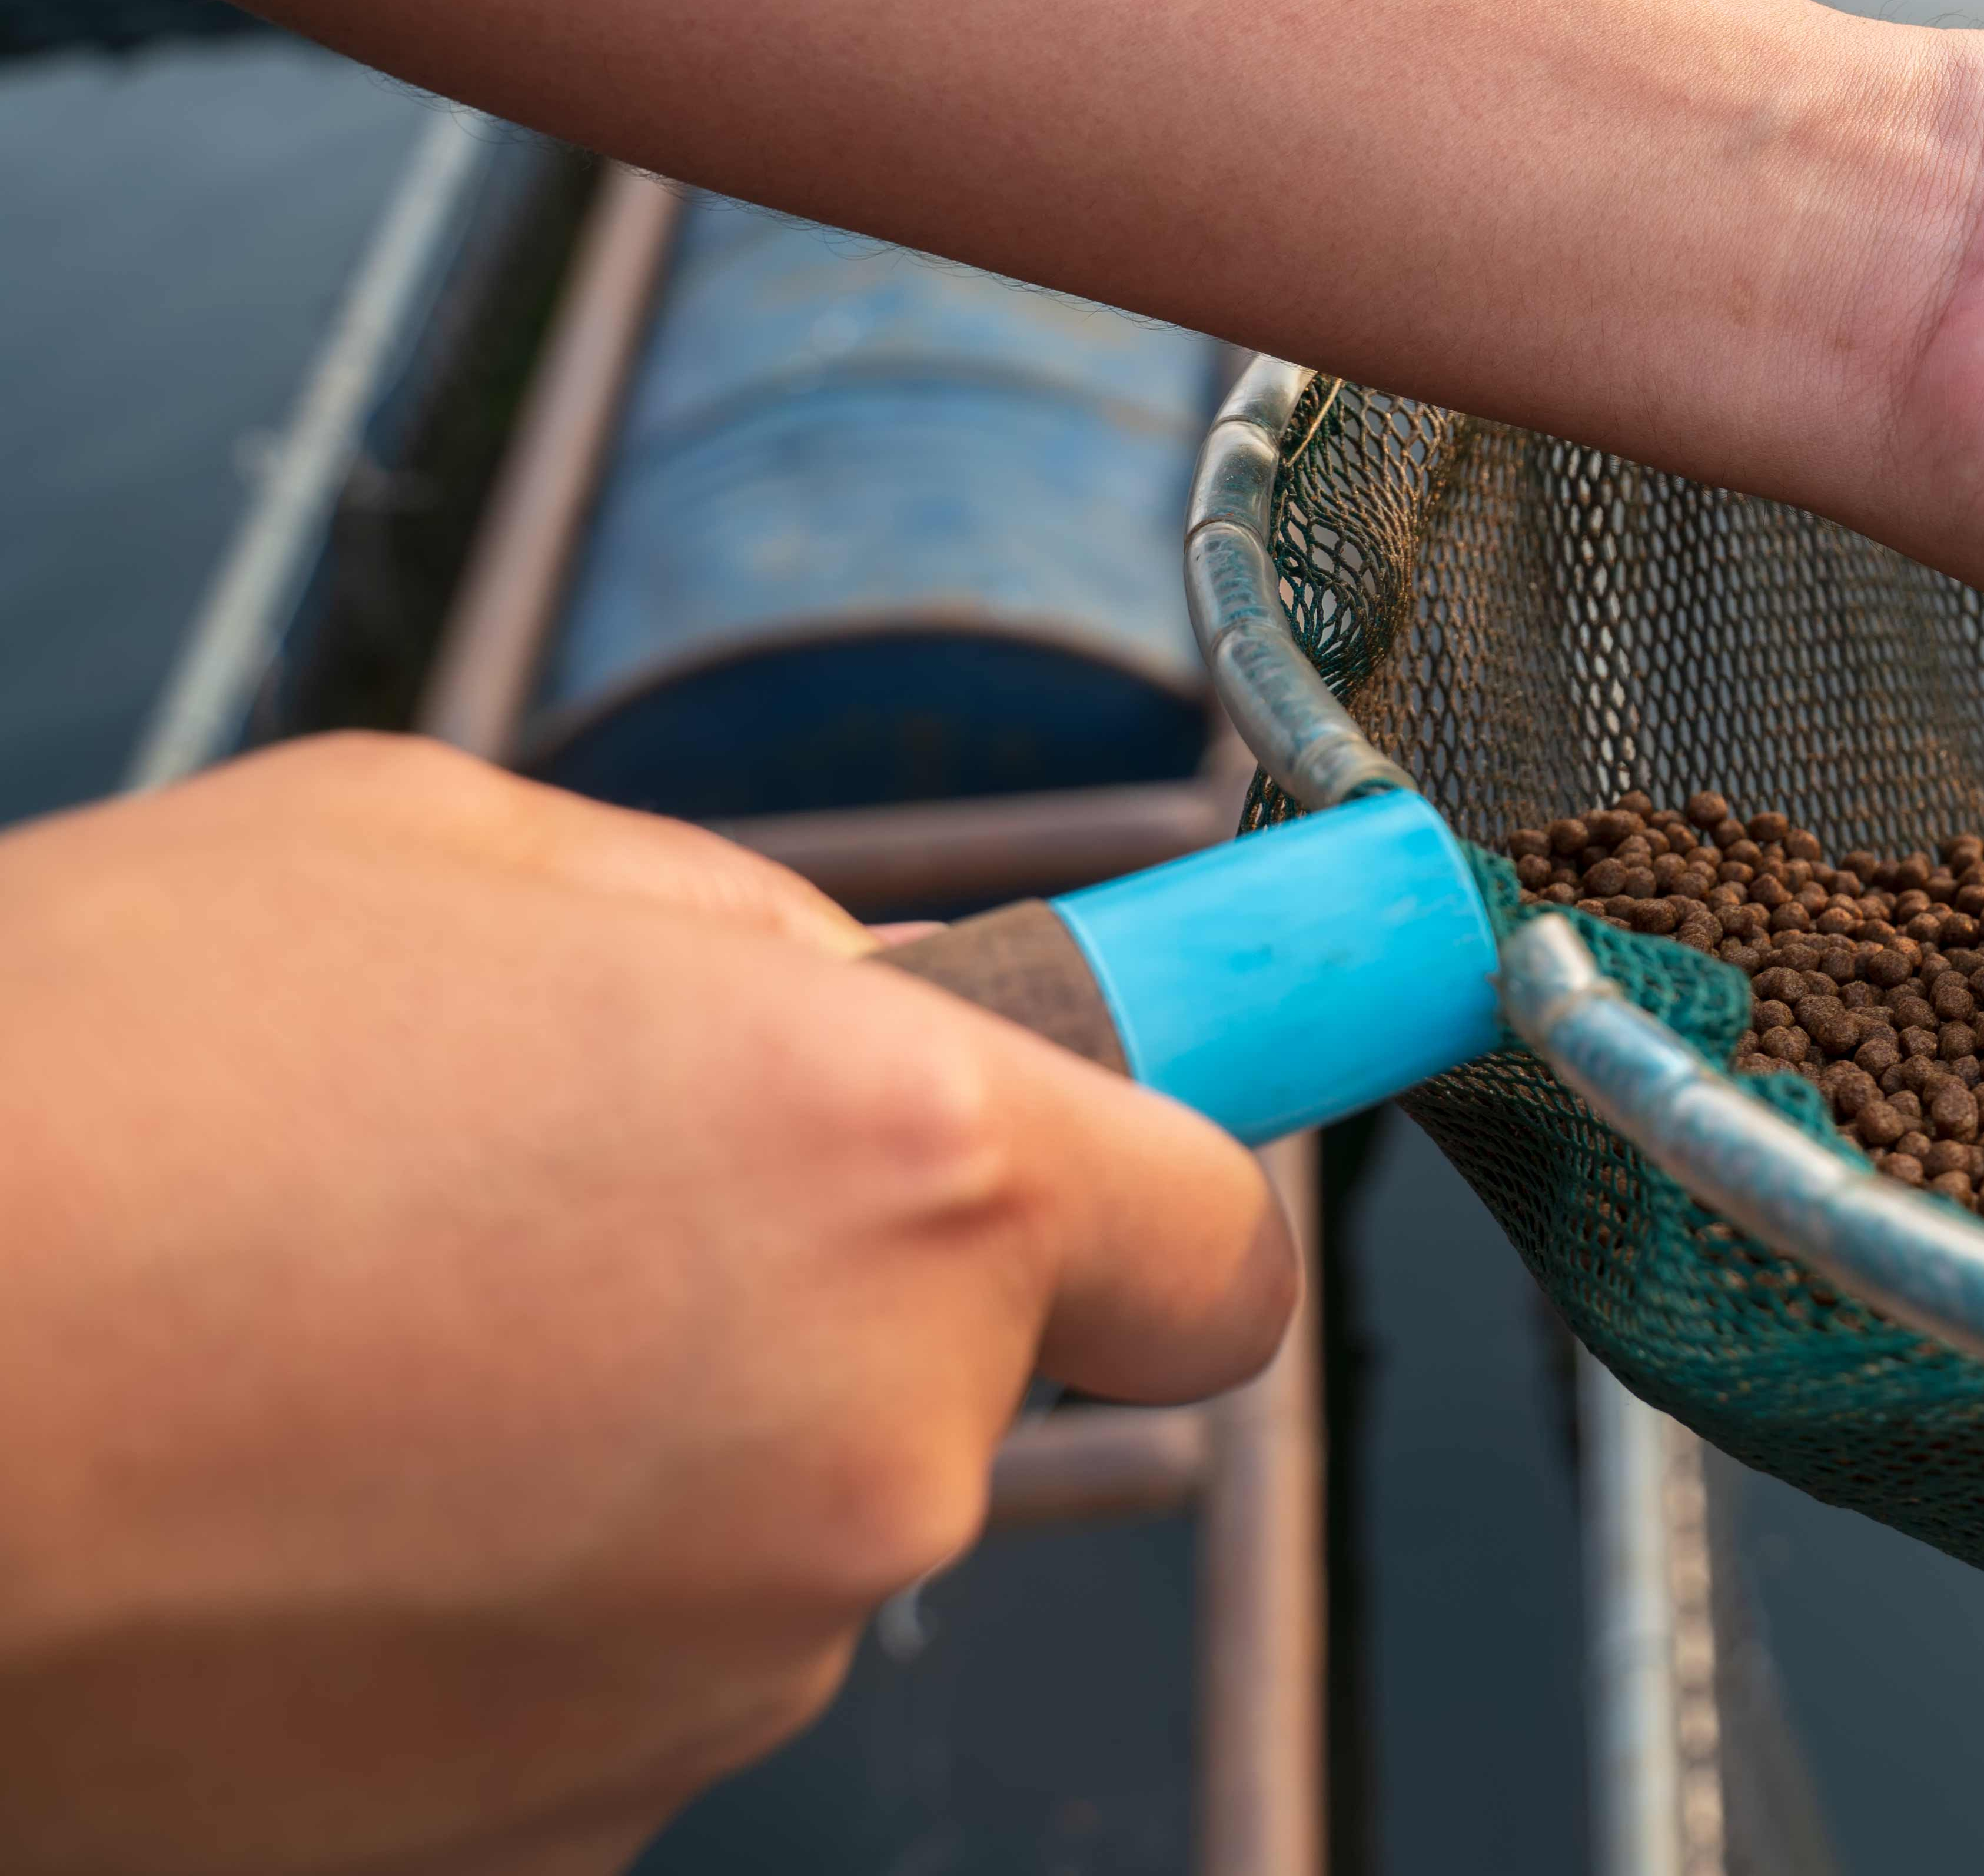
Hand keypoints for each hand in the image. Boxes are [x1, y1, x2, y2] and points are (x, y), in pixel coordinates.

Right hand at [0, 736, 1292, 1875]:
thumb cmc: (96, 1085)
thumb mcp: (456, 866)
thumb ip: (735, 951)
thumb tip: (872, 1009)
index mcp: (913, 1174)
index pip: (1211, 1249)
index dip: (1155, 1202)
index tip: (1095, 1181)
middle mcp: (869, 1452)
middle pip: (957, 1391)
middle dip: (811, 1307)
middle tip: (533, 1224)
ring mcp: (712, 1675)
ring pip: (764, 1537)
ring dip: (629, 1455)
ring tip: (350, 1360)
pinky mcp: (545, 1842)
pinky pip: (600, 1683)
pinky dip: (493, 1613)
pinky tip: (301, 1516)